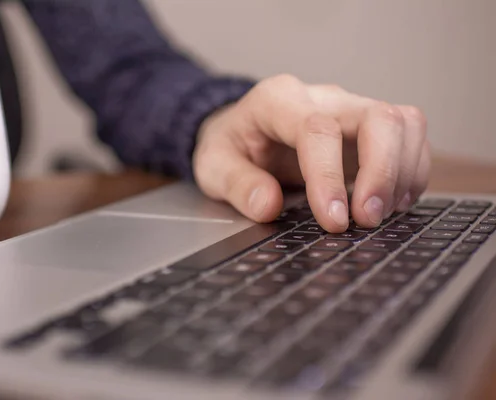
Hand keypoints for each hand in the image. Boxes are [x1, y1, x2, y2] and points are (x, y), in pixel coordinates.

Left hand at [193, 75, 429, 231]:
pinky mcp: (369, 128)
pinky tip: (392, 202)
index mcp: (278, 100)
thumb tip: (268, 205)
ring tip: (380, 214)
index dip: (328, 176)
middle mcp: (322, 98)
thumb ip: (236, 184)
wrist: (243, 129)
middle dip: (382, 172)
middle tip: (367, 219)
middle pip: (376, 117)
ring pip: (402, 123)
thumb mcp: (213, 166)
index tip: (333, 219)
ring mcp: (350, 109)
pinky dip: (412, 172)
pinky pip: (409, 138)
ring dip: (403, 173)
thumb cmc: (231, 145)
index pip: (316, 129)